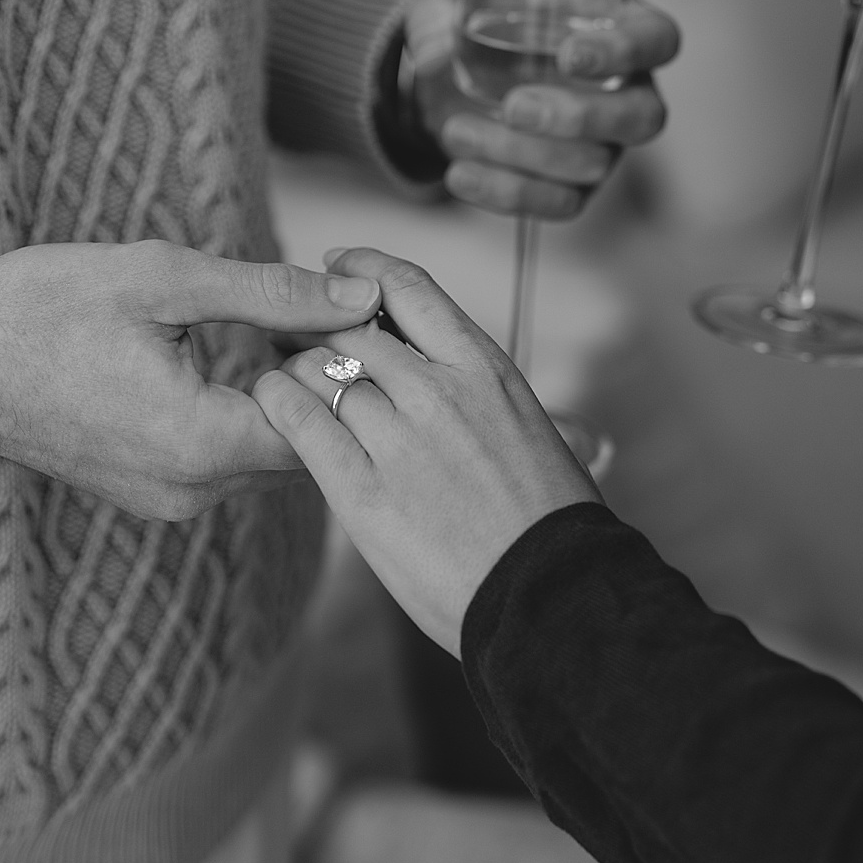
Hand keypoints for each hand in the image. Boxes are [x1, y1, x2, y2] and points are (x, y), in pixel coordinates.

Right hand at [0, 242, 380, 521]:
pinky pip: (229, 462)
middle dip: (329, 382)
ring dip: (292, 399)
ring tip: (295, 327)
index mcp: (199, 445)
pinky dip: (252, 416)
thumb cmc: (40, 308)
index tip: (353, 307)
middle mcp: (190, 493)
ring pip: (270, 458)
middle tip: (333, 310)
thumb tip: (363, 296)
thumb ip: (274, 293)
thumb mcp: (165, 280)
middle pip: (306, 449)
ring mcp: (167, 500)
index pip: (327, 424)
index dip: (351, 365)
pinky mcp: (150, 492)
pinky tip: (252, 359)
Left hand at [251, 247, 600, 654]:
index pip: (410, 288)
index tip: (339, 264)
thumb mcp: (548, 447)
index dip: (364, 267)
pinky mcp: (362, 492)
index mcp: (484, 369)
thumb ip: (530, 422)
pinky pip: (299, 423)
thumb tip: (592, 440)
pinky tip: (271, 400)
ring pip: (318, 370)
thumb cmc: (551, 527)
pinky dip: (277, 401)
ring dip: (292, 364)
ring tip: (280, 371)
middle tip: (293, 330)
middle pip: (351, 326)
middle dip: (315, 322)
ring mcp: (399, 440)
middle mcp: (439, 392)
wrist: (547, 599)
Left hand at [404, 0, 678, 217]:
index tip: (568, 55)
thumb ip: (446, 8)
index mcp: (618, 26)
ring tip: (456, 130)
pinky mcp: (574, 187)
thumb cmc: (479, 19)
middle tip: (514, 106)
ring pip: (592, 165)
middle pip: (642, 118)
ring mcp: (606, 144)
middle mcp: (628, 91)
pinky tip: (460, 174)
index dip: (627, 51)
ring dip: (522, 153)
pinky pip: (558, 203)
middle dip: (579, 117)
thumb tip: (436, 51)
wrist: (452, 75)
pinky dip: (507, 192)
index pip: (657, 39)